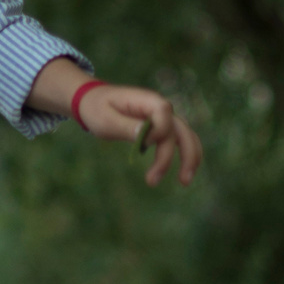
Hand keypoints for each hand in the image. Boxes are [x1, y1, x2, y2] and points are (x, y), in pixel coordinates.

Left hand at [75, 81, 203, 188]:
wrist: (93, 100)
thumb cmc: (97, 109)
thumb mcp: (105, 120)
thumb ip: (126, 127)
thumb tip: (146, 135)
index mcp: (147, 101)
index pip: (164, 115)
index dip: (159, 133)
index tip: (143, 146)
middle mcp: (160, 108)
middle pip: (182, 129)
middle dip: (186, 155)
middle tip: (183, 181)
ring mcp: (163, 118)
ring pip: (186, 136)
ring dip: (189, 158)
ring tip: (184, 182)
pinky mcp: (161, 128)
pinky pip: (178, 140)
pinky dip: (185, 155)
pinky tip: (182, 173)